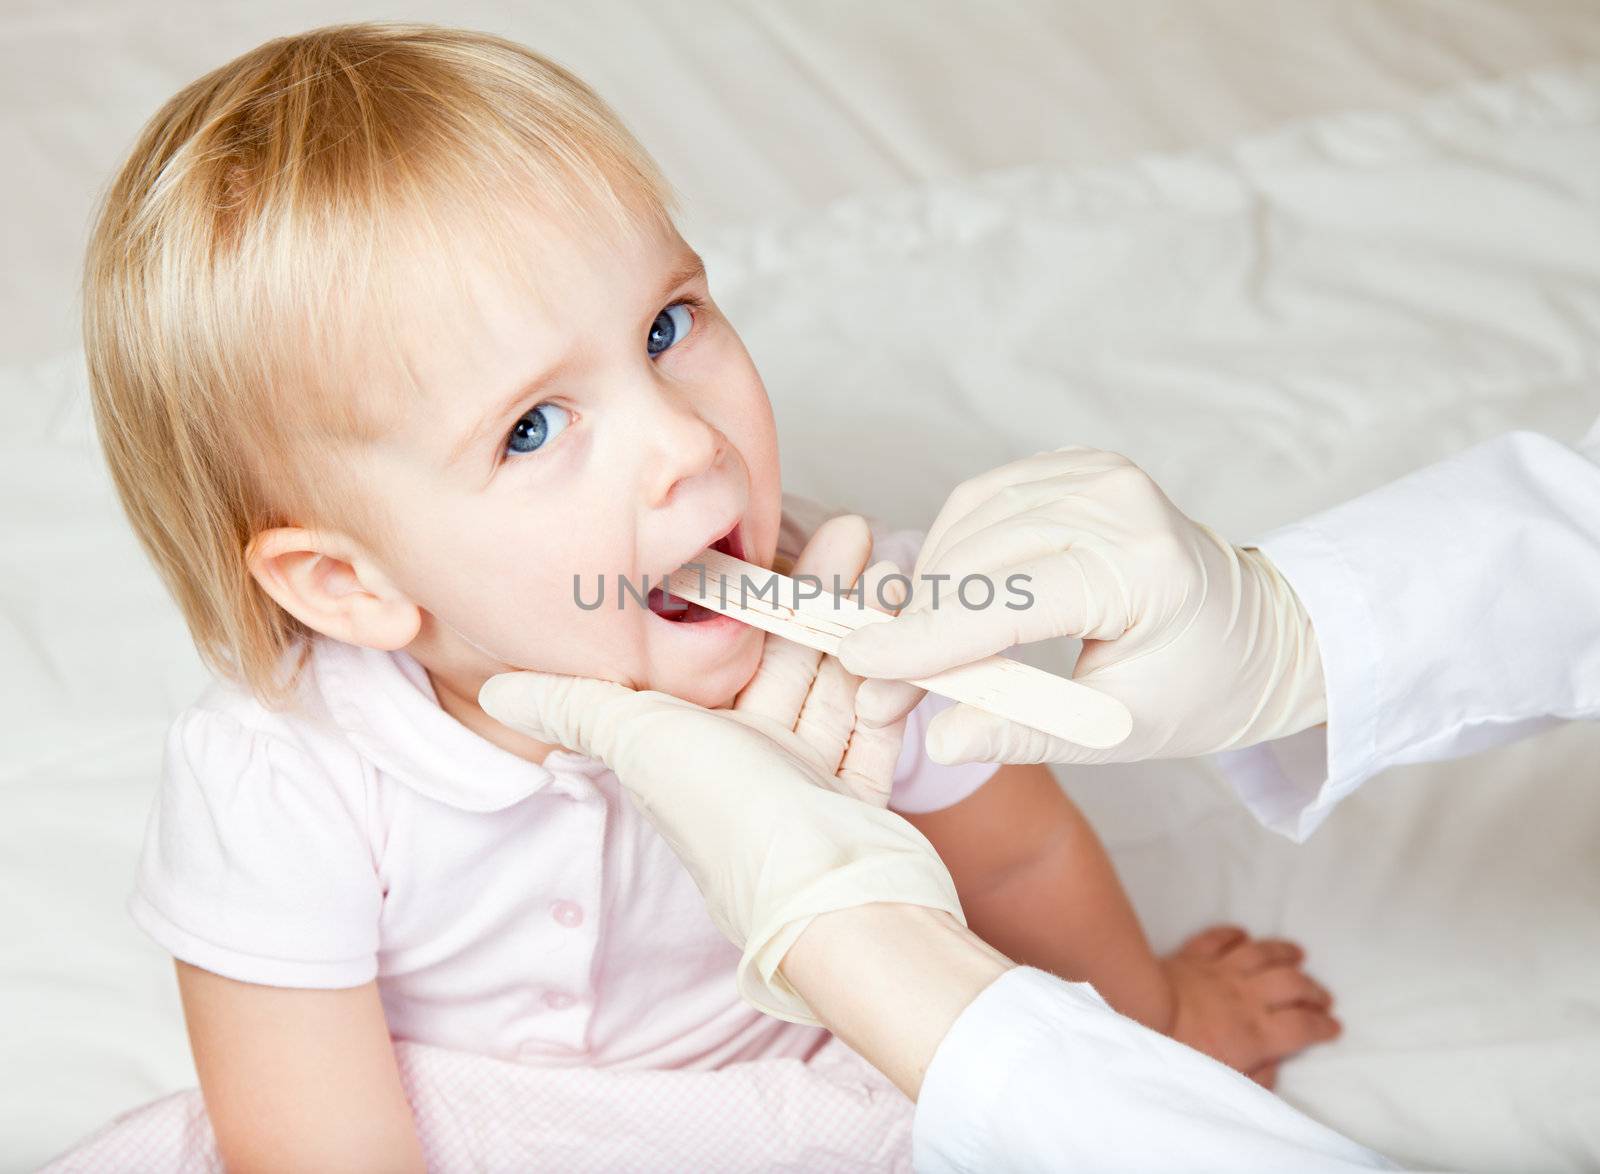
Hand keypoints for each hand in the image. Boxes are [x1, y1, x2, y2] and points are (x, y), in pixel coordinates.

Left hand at [479, 515, 964, 1023]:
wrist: (838, 908)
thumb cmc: (739, 821)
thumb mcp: (645, 745)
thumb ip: (577, 706)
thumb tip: (495, 687)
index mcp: (690, 749)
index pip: (718, 657)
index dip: (745, 598)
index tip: (774, 544)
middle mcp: (745, 766)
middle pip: (783, 661)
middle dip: (814, 596)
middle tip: (849, 532)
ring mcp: (806, 786)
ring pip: (834, 687)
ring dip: (858, 628)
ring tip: (887, 569)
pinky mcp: (859, 803)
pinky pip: (872, 729)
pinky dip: (887, 685)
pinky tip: (899, 639)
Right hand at [836, 448, 1327, 765]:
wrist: (1257, 632)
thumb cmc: (1198, 687)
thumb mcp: (1120, 731)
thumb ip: (1026, 732)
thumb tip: (941, 742)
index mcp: (1146, 567)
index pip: (1011, 600)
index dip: (928, 639)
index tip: (861, 667)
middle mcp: (1120, 499)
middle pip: (978, 559)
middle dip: (917, 627)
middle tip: (877, 686)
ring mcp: (1096, 471)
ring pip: (966, 523)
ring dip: (926, 589)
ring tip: (913, 653)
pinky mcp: (1074, 465)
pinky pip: (980, 501)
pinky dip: (950, 552)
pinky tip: (948, 601)